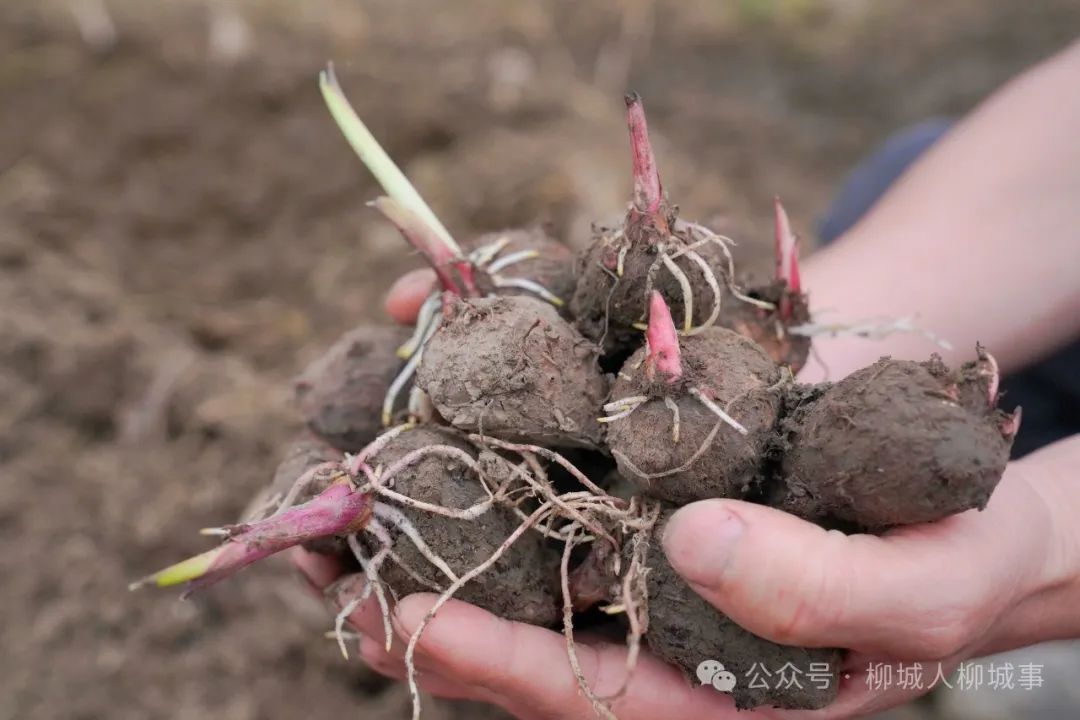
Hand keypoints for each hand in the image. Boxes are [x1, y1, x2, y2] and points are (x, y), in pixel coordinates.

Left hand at [293, 271, 1079, 717]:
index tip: (405, 616)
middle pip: (529, 647)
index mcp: (722, 700)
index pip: (592, 699)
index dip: (497, 662)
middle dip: (424, 616)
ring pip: (527, 580)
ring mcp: (652, 578)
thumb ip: (820, 588)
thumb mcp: (919, 587)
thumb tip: (691, 544)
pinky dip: (493, 483)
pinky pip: (559, 512)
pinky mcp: (651, 515)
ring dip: (436, 547)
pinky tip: (435, 446)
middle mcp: (668, 644)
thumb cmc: (958, 556)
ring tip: (343, 520)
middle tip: (325, 578)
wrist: (967, 500)